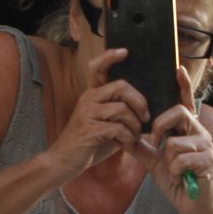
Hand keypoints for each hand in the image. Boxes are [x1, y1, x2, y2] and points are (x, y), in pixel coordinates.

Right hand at [49, 48, 148, 175]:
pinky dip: (129, 138)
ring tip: (136, 136)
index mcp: (92, 94)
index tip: (125, 51)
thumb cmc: (91, 142)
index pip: (98, 67)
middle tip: (146, 116)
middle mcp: (88, 99)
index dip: (110, 57)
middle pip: (121, 86)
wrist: (65, 162)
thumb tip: (147, 108)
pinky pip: (118, 129)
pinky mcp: (89, 130)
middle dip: (139, 101)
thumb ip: (121, 112)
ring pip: (122, 109)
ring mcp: (87, 113)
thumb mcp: (106, 122)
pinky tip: (128, 145)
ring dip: (135, 125)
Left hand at [135, 64, 212, 213]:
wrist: (194, 207)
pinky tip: (181, 178)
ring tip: (175, 172)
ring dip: (168, 161)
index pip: (186, 103)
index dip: (183, 85)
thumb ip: (141, 147)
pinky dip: (174, 171)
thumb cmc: (178, 182)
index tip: (178, 68)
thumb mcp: (155, 162)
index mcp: (189, 130)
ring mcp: (208, 146)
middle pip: (178, 113)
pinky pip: (180, 158)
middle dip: (160, 127)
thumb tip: (122, 135)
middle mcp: (201, 133)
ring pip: (175, 141)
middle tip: (155, 143)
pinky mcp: (209, 161)